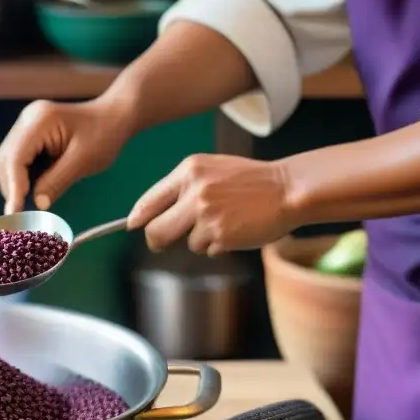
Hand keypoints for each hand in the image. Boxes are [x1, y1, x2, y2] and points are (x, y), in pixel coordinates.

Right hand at [0, 98, 132, 213]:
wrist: (114, 117)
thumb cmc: (105, 135)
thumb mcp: (83, 162)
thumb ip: (57, 182)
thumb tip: (37, 205)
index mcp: (39, 121)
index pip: (15, 158)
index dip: (13, 187)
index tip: (15, 213)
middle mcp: (27, 120)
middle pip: (5, 159)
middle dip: (12, 187)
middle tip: (22, 213)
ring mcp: (27, 125)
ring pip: (8, 161)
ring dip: (15, 183)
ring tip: (28, 204)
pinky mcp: (30, 134)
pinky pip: (18, 159)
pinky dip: (22, 177)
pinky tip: (34, 189)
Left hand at [127, 154, 297, 253]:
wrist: (288, 188)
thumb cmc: (250, 182)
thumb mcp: (212, 170)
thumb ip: (183, 188)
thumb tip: (147, 216)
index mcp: (189, 171)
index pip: (149, 200)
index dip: (137, 218)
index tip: (131, 226)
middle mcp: (194, 191)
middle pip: (155, 230)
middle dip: (156, 240)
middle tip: (160, 243)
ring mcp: (206, 214)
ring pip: (186, 243)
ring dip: (200, 240)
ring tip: (225, 222)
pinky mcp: (220, 235)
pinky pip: (207, 250)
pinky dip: (218, 246)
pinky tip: (236, 230)